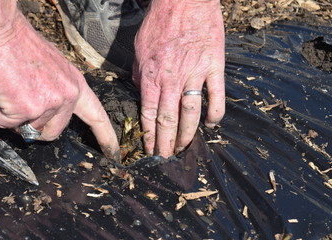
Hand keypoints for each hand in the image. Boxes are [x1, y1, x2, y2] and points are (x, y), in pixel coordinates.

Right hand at [0, 6, 119, 159]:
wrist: (0, 30)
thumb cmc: (22, 45)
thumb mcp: (52, 67)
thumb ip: (56, 90)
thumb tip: (47, 110)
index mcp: (76, 86)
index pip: (97, 116)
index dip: (105, 137)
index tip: (112, 153)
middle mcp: (67, 97)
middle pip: (53, 133)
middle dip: (35, 130)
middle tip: (20, 115)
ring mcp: (48, 104)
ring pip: (27, 129)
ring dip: (11, 118)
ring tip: (4, 95)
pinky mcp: (25, 109)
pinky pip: (3, 125)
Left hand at [133, 0, 224, 157]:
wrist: (185, 0)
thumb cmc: (160, 22)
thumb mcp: (140, 48)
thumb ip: (140, 74)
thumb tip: (141, 91)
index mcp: (152, 76)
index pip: (150, 114)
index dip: (150, 136)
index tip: (150, 151)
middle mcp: (172, 79)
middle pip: (169, 120)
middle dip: (167, 144)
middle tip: (166, 159)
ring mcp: (195, 74)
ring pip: (191, 113)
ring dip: (188, 134)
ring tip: (185, 148)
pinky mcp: (214, 66)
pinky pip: (217, 95)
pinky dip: (216, 112)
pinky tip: (213, 124)